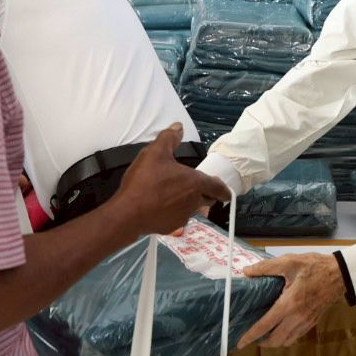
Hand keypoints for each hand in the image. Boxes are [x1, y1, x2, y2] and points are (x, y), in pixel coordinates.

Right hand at [113, 125, 231, 237]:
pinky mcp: (171, 227)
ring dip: (188, 203)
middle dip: (206, 195)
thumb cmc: (145, 181)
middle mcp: (193, 201)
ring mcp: (183, 217)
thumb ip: (169, 138)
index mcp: (195, 183)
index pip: (217, 187)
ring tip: (174, 195)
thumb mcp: (155, 152)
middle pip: (207, 199)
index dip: (223, 189)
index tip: (226, 192)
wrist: (128, 213)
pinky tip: (161, 207)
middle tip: (199, 189)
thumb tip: (179, 127)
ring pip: (192, 209)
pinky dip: (174, 212)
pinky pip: (177, 218)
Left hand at [237, 252, 347, 348]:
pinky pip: (296, 336)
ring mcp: (306, 322)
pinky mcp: (313, 322)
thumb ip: (266, 267)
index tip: (240, 343)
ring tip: (265, 334)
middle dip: (261, 342)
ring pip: (287, 341)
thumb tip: (247, 271)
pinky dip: (286, 337)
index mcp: (289, 304)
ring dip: (274, 341)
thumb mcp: (289, 262)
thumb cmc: (316, 267)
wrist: (340, 274)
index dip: (251, 336)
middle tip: (252, 336)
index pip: (265, 325)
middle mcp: (297, 318)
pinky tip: (281, 328)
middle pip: (275, 340)